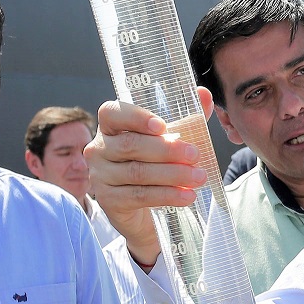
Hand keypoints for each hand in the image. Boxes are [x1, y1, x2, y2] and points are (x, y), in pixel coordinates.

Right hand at [86, 97, 211, 265]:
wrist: (139, 208)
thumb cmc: (153, 165)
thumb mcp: (168, 140)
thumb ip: (186, 119)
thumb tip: (204, 94)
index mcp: (110, 127)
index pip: (112, 113)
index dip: (135, 117)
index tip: (162, 126)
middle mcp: (99, 149)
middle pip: (131, 145)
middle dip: (167, 150)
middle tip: (195, 155)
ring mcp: (100, 175)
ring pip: (138, 172)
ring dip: (173, 175)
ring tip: (199, 177)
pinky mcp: (108, 200)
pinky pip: (140, 195)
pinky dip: (167, 195)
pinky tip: (187, 196)